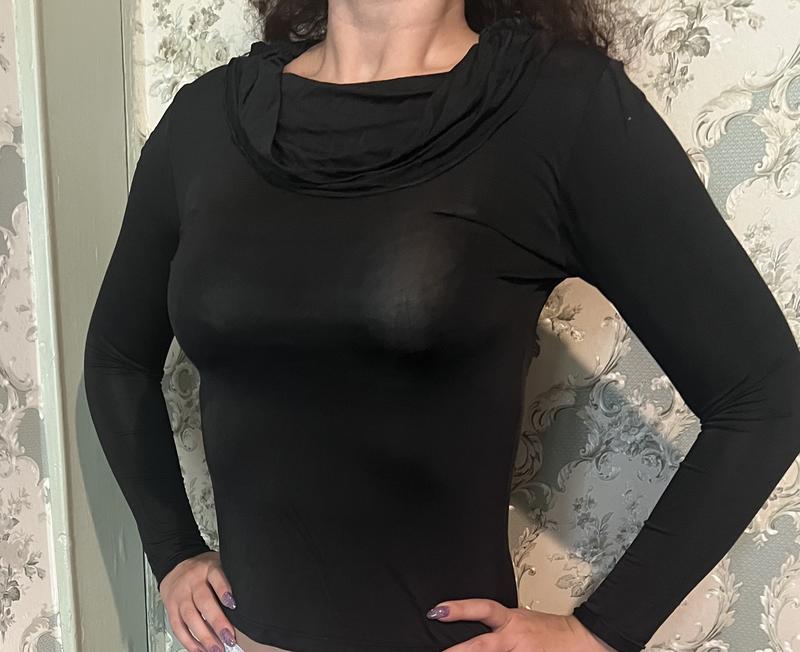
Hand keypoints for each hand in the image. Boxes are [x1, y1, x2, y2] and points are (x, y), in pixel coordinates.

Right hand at [159, 550, 238, 651]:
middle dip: (217, 621)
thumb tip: (245, 603)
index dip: (224, 590)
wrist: (176, 565)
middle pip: (203, 601)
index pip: (216, 577)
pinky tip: (199, 649)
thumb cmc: (204, 570)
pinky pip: (178, 627)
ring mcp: (180, 595)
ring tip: (216, 648)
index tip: (233, 605)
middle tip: (229, 637)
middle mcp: (193, 581)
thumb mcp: (219, 565)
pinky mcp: (171, 608)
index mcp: (208, 568)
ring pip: (190, 617)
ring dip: (204, 636)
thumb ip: (228, 579)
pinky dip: (189, 641)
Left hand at [427, 598, 616, 650]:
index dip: (459, 609)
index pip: (482, 609)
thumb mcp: (519, 621)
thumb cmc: (548, 631)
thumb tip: (470, 632)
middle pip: (482, 646)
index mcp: (511, 620)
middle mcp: (514, 638)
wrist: (580, 640)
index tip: (438, 611)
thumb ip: (497, 626)